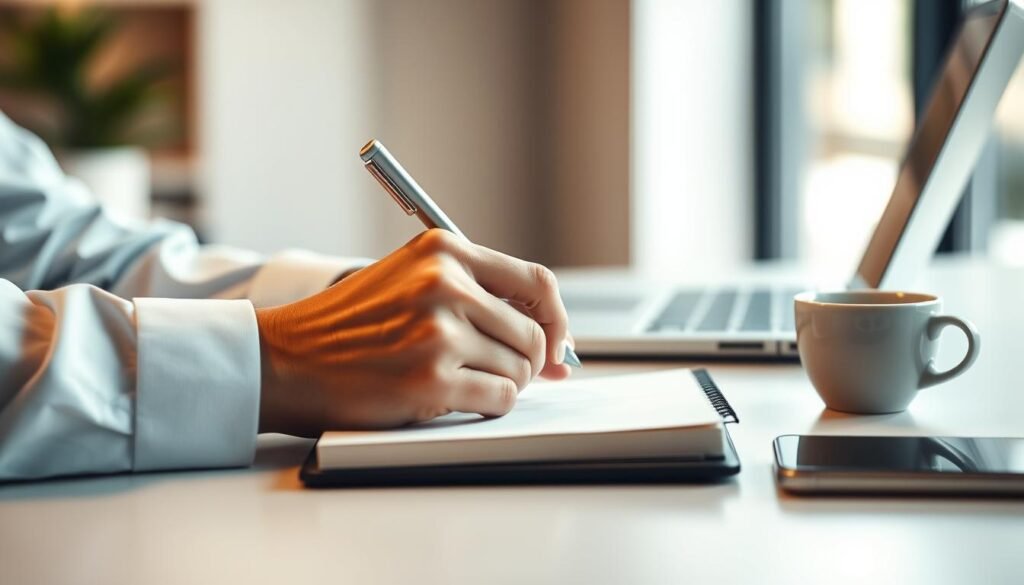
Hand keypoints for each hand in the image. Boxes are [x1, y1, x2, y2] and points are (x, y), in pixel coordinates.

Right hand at [256, 229, 572, 435]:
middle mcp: (445, 283)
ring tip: (463, 381)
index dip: (555, 318)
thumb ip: (476, 293)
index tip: (554, 343)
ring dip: (503, 384)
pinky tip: (457, 399)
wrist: (286, 358)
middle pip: (533, 332)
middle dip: (529, 362)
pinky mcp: (431, 380)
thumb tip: (555, 344)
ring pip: (520, 369)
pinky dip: (490, 406)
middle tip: (504, 373)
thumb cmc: (350, 325)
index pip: (537, 281)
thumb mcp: (410, 279)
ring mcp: (439, 332)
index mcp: (444, 250)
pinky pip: (500, 398)